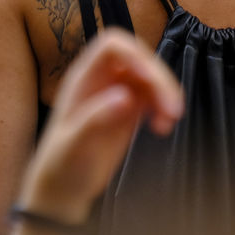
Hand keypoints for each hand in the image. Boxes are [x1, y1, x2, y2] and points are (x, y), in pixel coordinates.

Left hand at [15, 30, 183, 227]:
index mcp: (83, 78)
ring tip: (170, 121)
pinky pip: (153, 97)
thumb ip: (97, 119)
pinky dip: (163, 107)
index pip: (112, 46)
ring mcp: (116, 94)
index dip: (135, 54)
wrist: (63, 188)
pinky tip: (163, 127)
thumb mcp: (75, 144)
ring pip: (149, 77)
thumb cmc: (62, 164)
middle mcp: (102, 80)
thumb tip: (126, 96)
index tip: (151, 79)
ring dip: (165, 93)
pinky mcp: (129, 111)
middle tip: (173, 108)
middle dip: (159, 78)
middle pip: (138, 59)